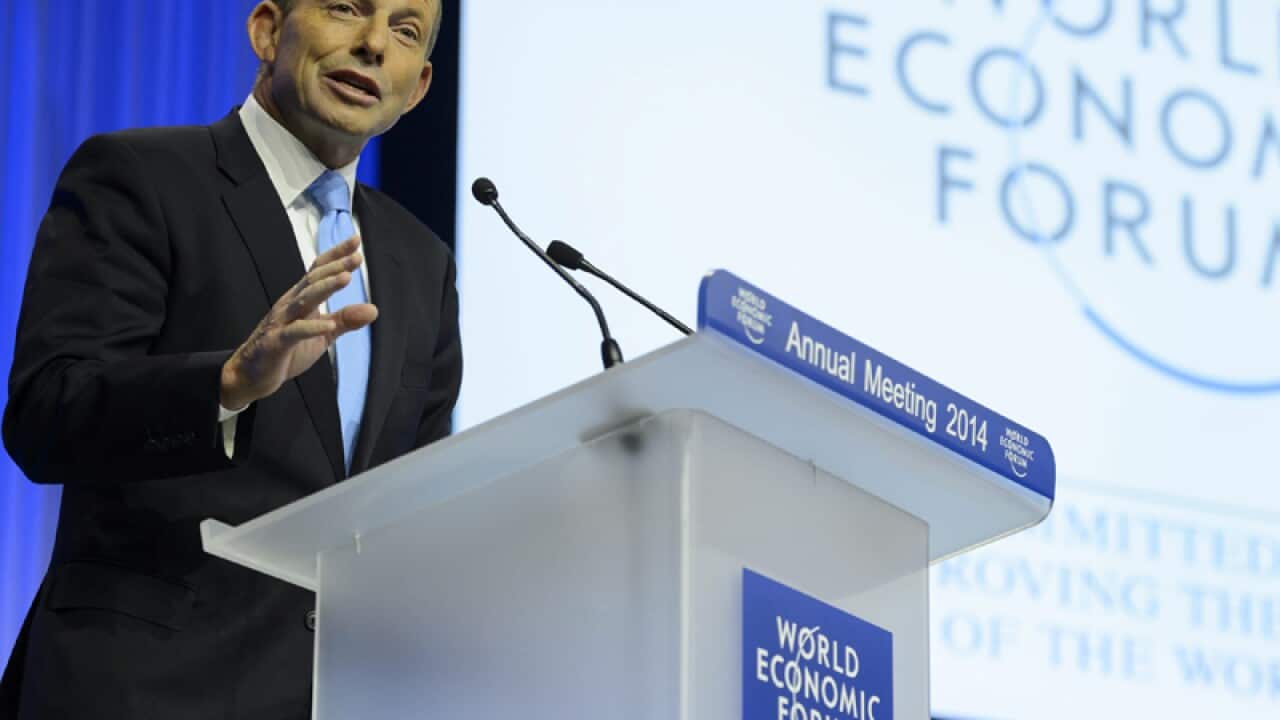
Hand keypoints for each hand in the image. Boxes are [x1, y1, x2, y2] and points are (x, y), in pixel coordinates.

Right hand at [220, 236, 376, 410]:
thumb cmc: (287, 350)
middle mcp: (290, 304)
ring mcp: (281, 322)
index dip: (336, 256)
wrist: (250, 375)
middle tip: (357, 257)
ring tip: (345, 278)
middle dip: (335, 268)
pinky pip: (295, 332)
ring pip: (304, 300)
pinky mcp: (276, 343)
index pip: (318, 271)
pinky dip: (312, 327)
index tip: (356, 241)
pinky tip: (328, 324)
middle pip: (313, 280)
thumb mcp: (323, 335)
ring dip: (324, 288)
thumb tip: (374, 309)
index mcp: (300, 299)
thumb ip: (345, 320)